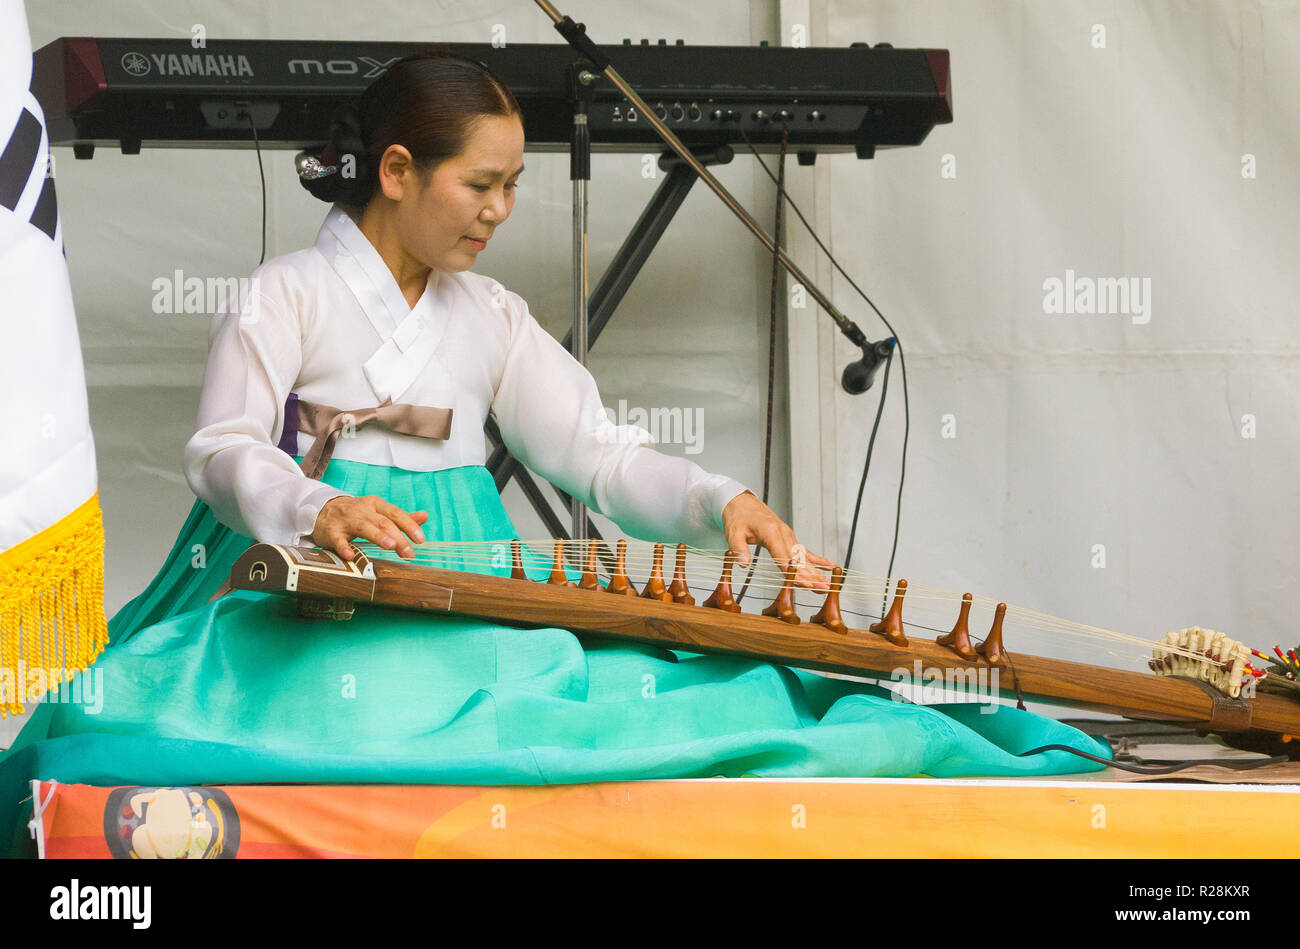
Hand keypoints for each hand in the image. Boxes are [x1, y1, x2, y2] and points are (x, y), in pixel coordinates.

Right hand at [310, 494, 428, 560]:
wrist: (323, 511)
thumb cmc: (357, 514)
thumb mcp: (378, 512)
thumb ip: (400, 517)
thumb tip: (425, 516)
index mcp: (376, 505)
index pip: (396, 514)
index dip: (409, 526)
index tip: (420, 539)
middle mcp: (362, 510)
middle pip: (383, 522)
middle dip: (398, 537)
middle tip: (409, 553)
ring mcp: (347, 520)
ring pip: (364, 527)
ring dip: (378, 536)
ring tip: (390, 546)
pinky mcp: (332, 531)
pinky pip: (338, 539)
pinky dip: (344, 548)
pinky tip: (351, 555)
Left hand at [721, 490, 836, 591]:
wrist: (742, 502)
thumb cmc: (738, 517)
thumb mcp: (733, 533)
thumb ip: (739, 550)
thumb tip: (743, 564)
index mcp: (771, 532)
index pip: (785, 558)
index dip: (796, 573)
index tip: (805, 584)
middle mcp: (784, 534)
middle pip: (799, 560)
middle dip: (812, 576)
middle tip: (823, 589)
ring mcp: (788, 536)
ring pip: (804, 557)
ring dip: (817, 572)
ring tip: (828, 585)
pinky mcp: (789, 538)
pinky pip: (805, 551)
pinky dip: (818, 560)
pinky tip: (830, 566)